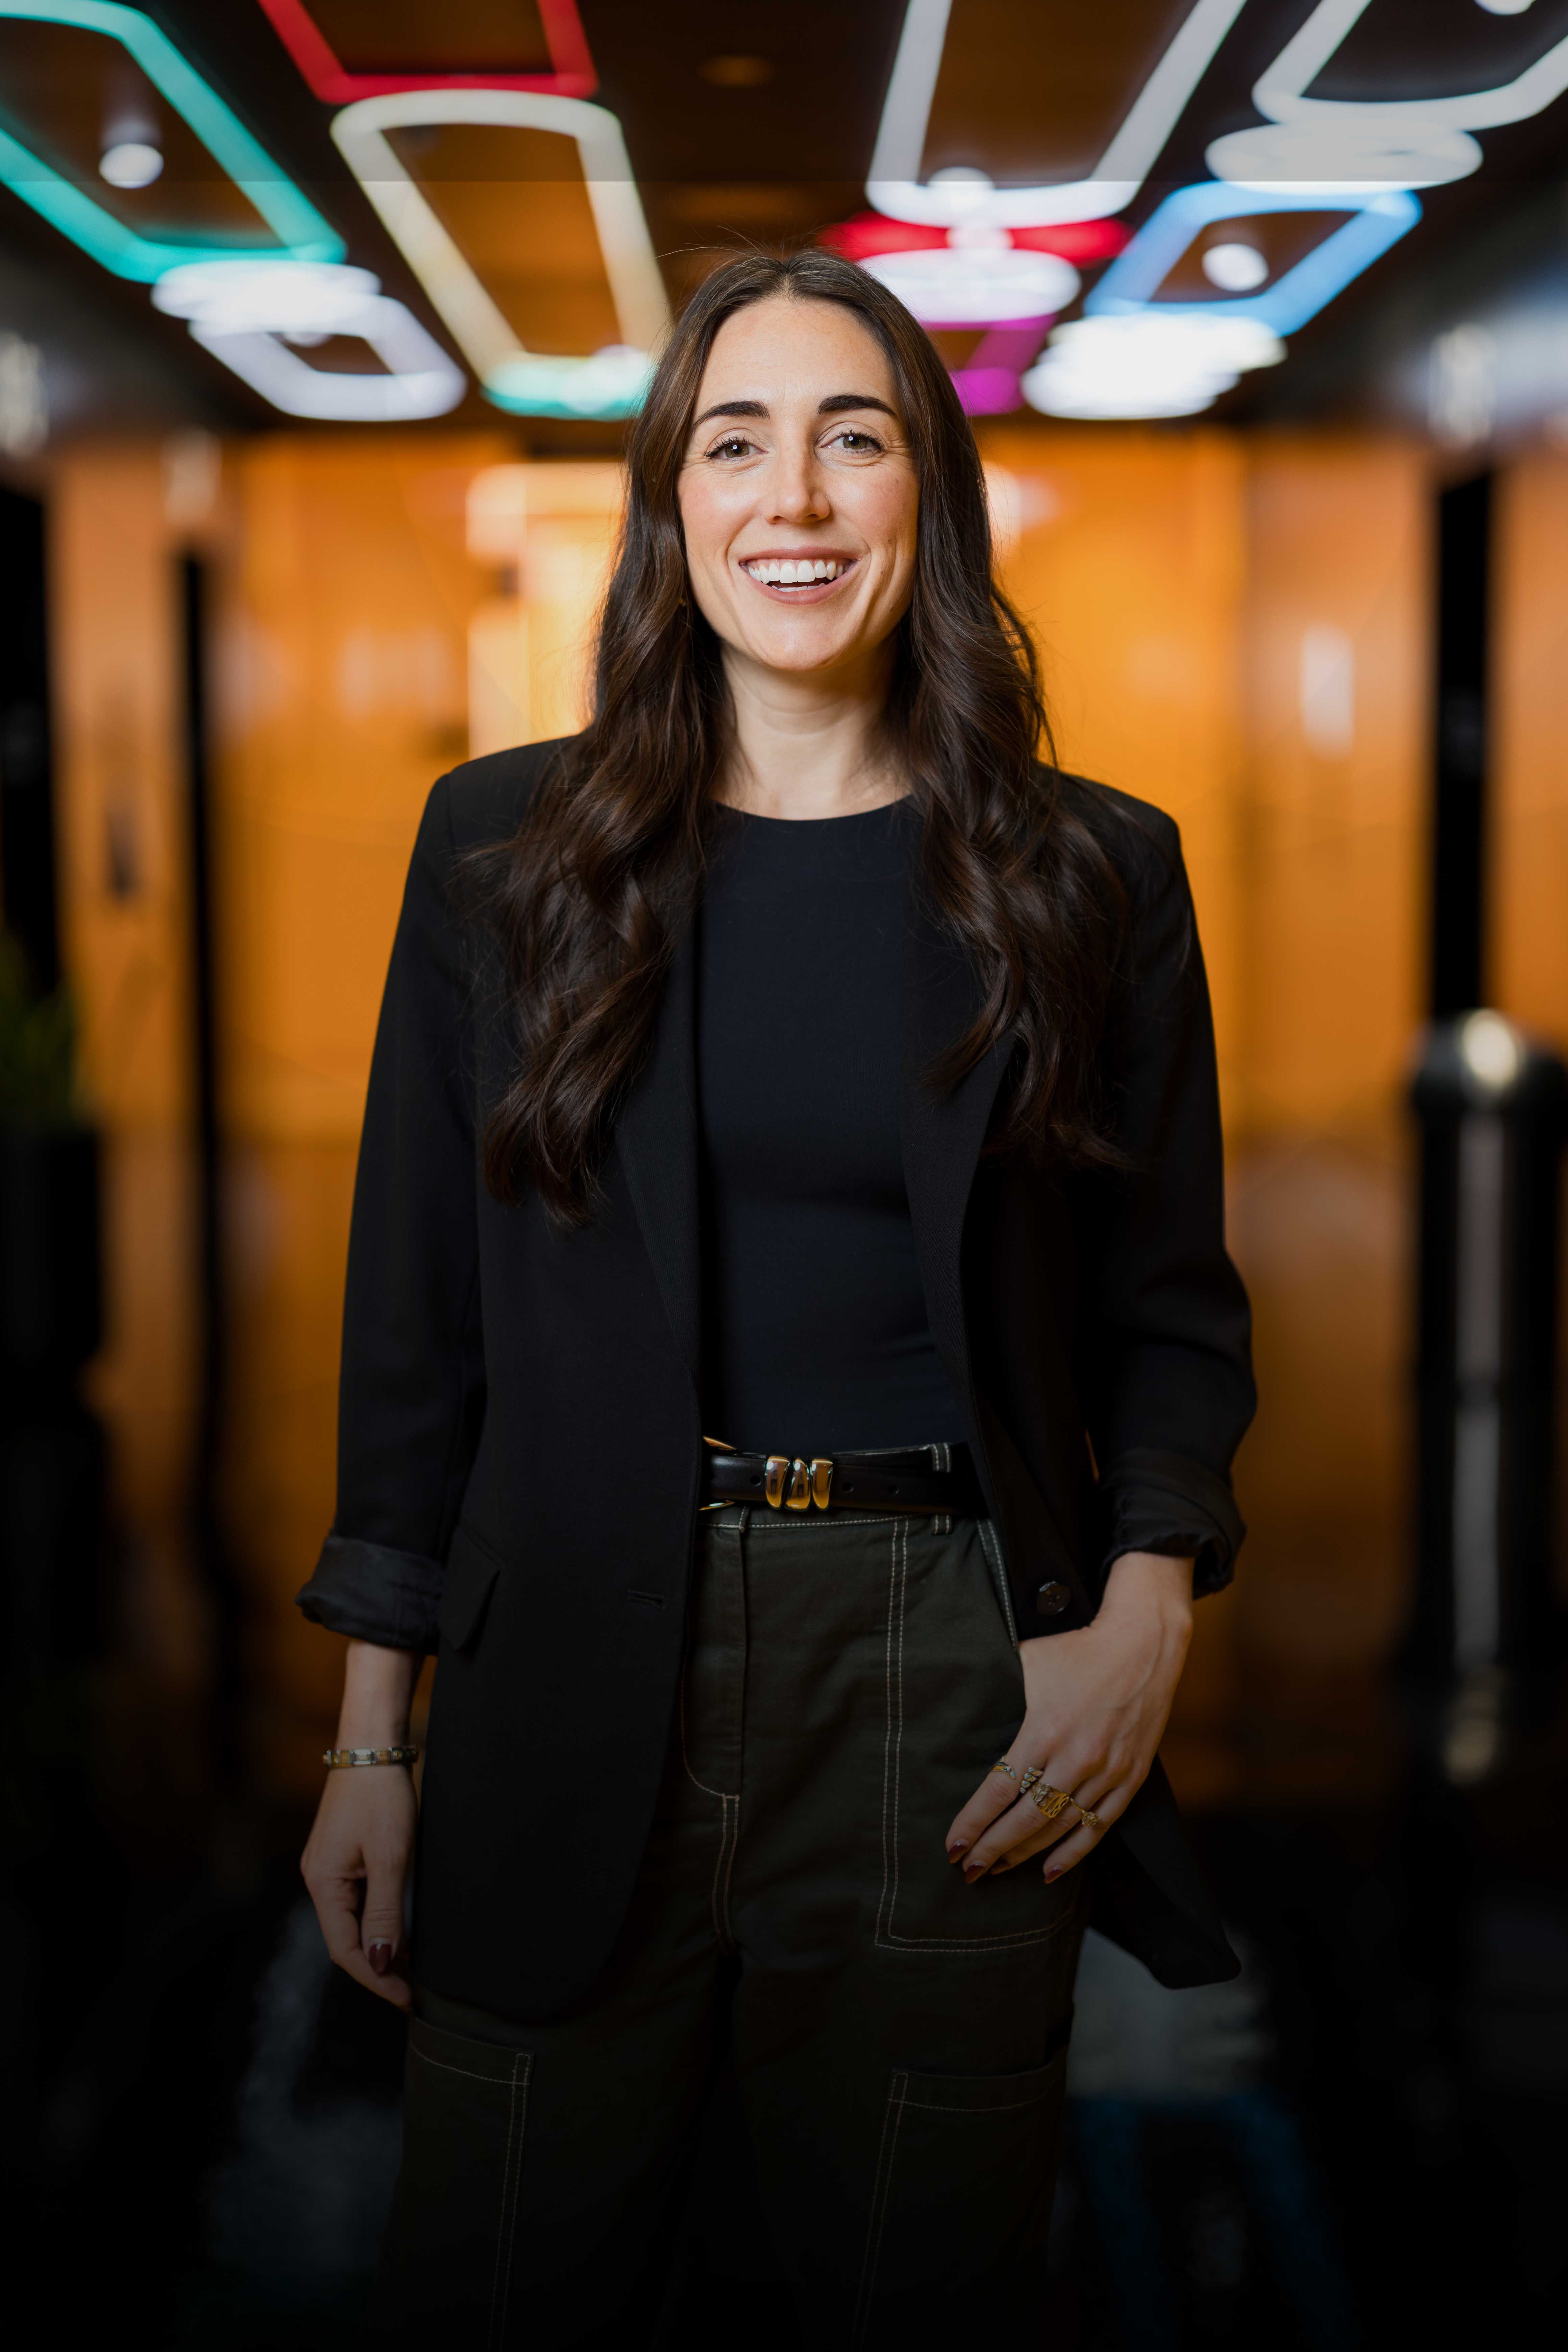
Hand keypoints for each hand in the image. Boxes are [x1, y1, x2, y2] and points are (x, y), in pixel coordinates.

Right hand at [301, 1639, 420, 2007]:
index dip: (376, 1978)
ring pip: (352, 1922)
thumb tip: (382, 1964)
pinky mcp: (343, 1856)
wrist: (373, 1745)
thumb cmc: (381, 1796)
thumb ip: (385, 1912)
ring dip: (380, 1946)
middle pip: (346, 1940)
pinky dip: (379, 1922)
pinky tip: (400, 1931)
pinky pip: (357, 1902)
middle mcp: (319, 1880)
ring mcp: (329, 1868)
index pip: (345, 1950)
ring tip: (411, 1970)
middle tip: (413, 1991)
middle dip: (378, 1969)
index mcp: (323, 1884)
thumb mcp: (390, 1857)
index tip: (406, 1997)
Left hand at [943, 1551, 1193, 1886]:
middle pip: (1024, 1819)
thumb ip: (999, 1689)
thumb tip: (961, 1705)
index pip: (998, 1790)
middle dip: (991, 1849)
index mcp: (1043, 1731)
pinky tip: (1048, 1872)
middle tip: (967, 1871)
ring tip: (995, 1871)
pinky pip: (1098, 1827)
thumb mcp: (1028, 1661)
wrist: (1144, 1644)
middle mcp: (1075, 1759)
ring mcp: (1106, 1773)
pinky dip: (1073, 1853)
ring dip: (1024, 1855)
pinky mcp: (1129, 1779)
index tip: (952, 1847)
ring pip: (1058, 1828)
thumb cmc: (1078, 1649)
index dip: (973, 1823)